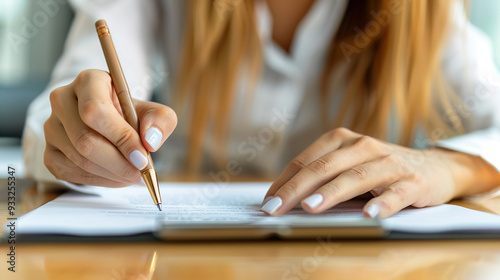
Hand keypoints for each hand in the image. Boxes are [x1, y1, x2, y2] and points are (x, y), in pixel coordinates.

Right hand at [43, 69, 176, 186]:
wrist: (112, 124)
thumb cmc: (133, 115)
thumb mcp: (154, 112)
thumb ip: (160, 121)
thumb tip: (150, 141)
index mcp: (89, 81)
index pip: (96, 111)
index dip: (120, 137)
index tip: (143, 157)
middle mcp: (62, 100)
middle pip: (85, 140)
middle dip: (119, 163)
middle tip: (141, 173)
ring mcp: (52, 127)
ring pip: (80, 159)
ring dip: (112, 174)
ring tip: (134, 175)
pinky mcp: (49, 152)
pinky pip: (72, 173)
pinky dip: (100, 181)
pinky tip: (117, 177)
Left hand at [261, 127, 492, 217]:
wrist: (434, 168)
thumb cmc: (380, 170)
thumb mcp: (349, 166)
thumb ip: (323, 177)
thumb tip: (284, 200)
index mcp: (342, 140)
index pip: (306, 161)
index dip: (284, 182)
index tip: (267, 202)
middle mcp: (363, 146)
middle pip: (324, 167)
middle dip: (296, 189)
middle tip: (276, 208)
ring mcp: (389, 162)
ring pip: (355, 177)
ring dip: (331, 193)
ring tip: (310, 208)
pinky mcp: (412, 181)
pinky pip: (396, 193)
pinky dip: (383, 203)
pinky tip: (370, 215)